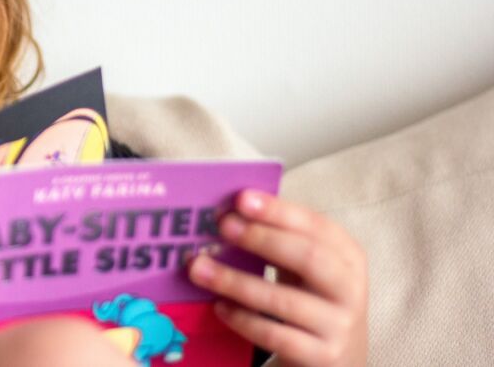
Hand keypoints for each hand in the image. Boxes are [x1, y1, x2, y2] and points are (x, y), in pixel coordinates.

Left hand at [188, 190, 367, 366]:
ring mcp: (339, 325)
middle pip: (308, 257)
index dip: (278, 211)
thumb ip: (278, 239)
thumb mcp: (306, 266)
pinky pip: (276, 336)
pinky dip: (244, 319)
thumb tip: (229, 213)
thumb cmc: (312, 297)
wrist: (340, 356)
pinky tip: (219, 307)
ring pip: (284, 301)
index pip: (315, 225)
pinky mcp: (322, 357)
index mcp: (348, 255)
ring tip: (199, 268)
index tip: (240, 198)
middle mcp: (349, 288)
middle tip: (223, 226)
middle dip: (262, 238)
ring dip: (236, 282)